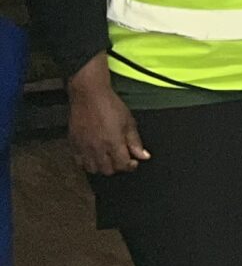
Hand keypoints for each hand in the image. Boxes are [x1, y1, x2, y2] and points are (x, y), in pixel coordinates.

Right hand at [67, 60, 148, 174]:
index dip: (130, 166)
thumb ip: (135, 142)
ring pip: (93, 169)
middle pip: (108, 170)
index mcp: (113, 143)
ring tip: (108, 158)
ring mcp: (84, 147)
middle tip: (121, 159)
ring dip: (102, 167)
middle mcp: (97, 148)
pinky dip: (87, 163)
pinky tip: (94, 156)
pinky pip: (79, 162)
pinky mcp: (74, 144)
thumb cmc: (110, 105)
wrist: (89, 95)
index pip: (122, 165)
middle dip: (117, 167)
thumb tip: (143, 156)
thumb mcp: (129, 122)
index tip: (133, 161)